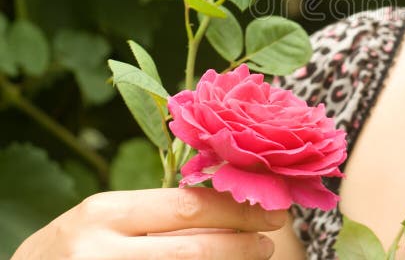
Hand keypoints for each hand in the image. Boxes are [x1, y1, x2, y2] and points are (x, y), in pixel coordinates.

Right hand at [12, 187, 285, 258]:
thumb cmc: (75, 248)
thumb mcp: (106, 220)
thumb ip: (158, 216)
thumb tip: (232, 209)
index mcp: (104, 215)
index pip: (187, 207)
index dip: (236, 210)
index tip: (271, 210)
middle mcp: (101, 254)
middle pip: (193, 252)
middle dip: (241, 246)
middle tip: (269, 242)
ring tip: (253, 257)